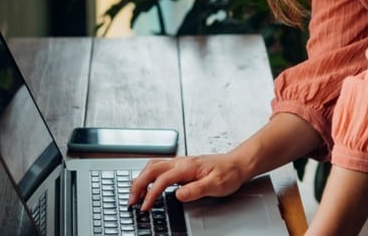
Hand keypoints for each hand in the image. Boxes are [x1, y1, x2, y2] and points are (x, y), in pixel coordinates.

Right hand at [127, 153, 247, 211]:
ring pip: (152, 166)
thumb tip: (178, 194)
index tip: (145, 206)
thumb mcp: (216, 185)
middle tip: (131, 200)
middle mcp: (180, 162)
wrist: (237, 164)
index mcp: (187, 167)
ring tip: (134, 193)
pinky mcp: (180, 166)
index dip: (151, 193)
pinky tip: (146, 182)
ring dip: (140, 179)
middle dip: (138, 185)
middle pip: (151, 170)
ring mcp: (179, 163)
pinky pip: (158, 167)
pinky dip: (147, 175)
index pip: (162, 180)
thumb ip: (196, 190)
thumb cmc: (228, 173)